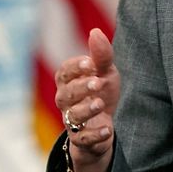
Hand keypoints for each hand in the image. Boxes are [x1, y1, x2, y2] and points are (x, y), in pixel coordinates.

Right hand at [54, 28, 119, 171]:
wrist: (104, 125)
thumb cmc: (101, 93)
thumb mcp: (105, 73)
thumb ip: (101, 55)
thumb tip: (95, 31)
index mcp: (68, 82)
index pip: (64, 72)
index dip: (74, 68)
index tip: (89, 62)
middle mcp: (65, 101)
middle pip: (65, 94)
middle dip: (80, 88)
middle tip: (97, 83)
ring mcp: (72, 121)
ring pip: (71, 116)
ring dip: (86, 110)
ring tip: (100, 104)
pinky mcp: (81, 140)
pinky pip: (83, 139)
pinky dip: (95, 135)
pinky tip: (108, 128)